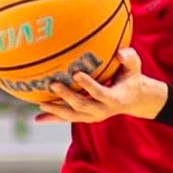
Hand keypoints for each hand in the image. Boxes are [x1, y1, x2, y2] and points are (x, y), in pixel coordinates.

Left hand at [35, 48, 167, 123]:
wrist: (131, 98)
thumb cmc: (130, 77)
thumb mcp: (134, 67)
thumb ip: (129, 58)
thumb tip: (120, 53)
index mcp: (115, 98)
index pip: (101, 93)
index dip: (89, 85)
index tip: (76, 73)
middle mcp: (103, 110)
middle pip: (82, 105)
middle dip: (67, 96)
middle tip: (53, 84)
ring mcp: (93, 116)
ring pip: (72, 115)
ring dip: (56, 110)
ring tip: (41, 103)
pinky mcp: (85, 118)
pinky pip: (68, 119)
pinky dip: (53, 118)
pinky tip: (38, 118)